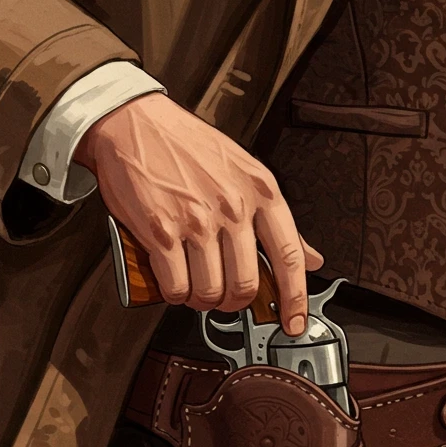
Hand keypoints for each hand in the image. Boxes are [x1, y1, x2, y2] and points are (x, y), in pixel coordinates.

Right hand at [75, 92, 323, 334]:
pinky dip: (175, 295)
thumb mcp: (246, 171)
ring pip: (211, 291)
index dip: (295, 298)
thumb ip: (276, 219)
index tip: (293, 322)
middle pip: (247, 284)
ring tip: (195, 288)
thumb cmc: (189, 147)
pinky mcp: (160, 232)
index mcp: (261, 191)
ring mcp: (196, 221)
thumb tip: (310, 257)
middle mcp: (233, 207)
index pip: (288, 256)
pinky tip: (173, 282)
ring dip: (202, 300)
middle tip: (224, 297)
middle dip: (235, 302)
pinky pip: (176, 286)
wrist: (135, 123)